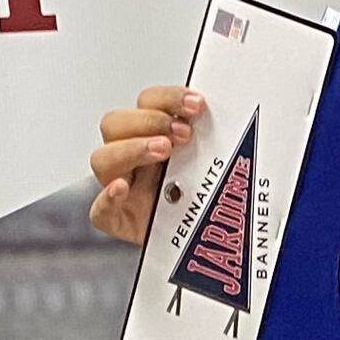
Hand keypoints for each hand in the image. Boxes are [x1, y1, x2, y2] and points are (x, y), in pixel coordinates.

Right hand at [88, 83, 201, 243]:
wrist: (207, 240)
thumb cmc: (209, 198)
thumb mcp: (217, 164)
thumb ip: (216, 141)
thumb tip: (239, 119)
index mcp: (155, 135)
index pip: (147, 103)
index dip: (168, 98)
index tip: (196, 104)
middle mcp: (134, 157)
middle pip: (115, 123)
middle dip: (149, 121)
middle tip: (182, 133)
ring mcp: (123, 187)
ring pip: (102, 159)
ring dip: (132, 149)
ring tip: (164, 152)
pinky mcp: (119, 221)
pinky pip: (100, 210)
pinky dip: (108, 197)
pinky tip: (123, 188)